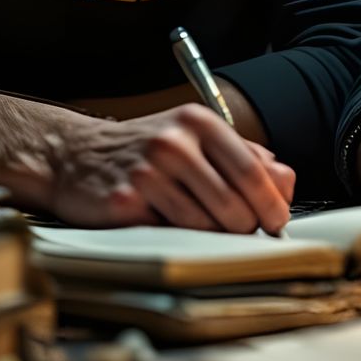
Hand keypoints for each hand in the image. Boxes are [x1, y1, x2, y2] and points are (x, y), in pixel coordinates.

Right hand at [48, 104, 294, 232]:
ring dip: (213, 236)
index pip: (252, 170)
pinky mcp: (124, 201)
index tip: (277, 223)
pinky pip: (170, 234)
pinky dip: (179, 239)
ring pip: (204, 224)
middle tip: (243, 231)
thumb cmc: (144, 150)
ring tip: (203, 227)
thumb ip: (245, 156)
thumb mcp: (197, 138)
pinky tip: (169, 224)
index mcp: (199, 122)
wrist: (74, 155)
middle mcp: (174, 143)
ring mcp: (147, 172)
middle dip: (246, 226)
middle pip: (233, 202)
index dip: (271, 203)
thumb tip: (285, 184)